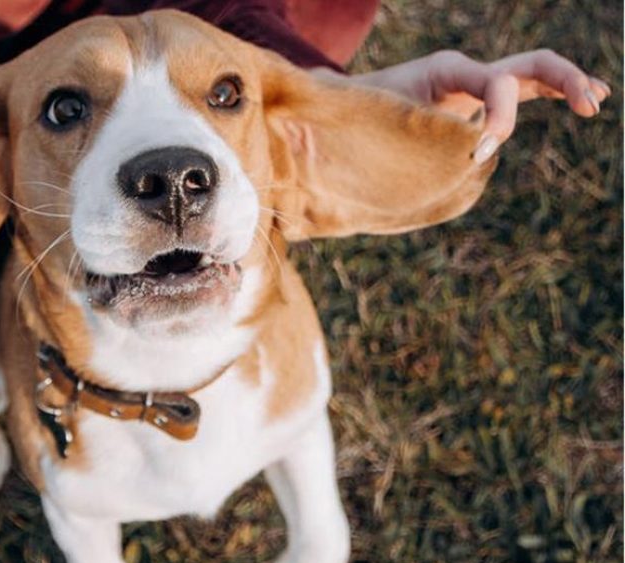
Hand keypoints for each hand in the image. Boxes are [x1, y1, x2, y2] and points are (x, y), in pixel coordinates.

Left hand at [351, 49, 610, 161]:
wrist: (349, 109)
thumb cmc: (354, 113)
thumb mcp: (358, 110)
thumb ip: (351, 107)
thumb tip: (313, 93)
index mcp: (444, 71)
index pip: (492, 82)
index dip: (498, 116)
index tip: (482, 152)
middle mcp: (467, 74)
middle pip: (528, 64)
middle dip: (562, 79)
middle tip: (588, 105)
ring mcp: (479, 85)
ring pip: (535, 74)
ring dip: (570, 83)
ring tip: (595, 101)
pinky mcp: (481, 102)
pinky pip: (528, 92)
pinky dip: (559, 92)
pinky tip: (588, 103)